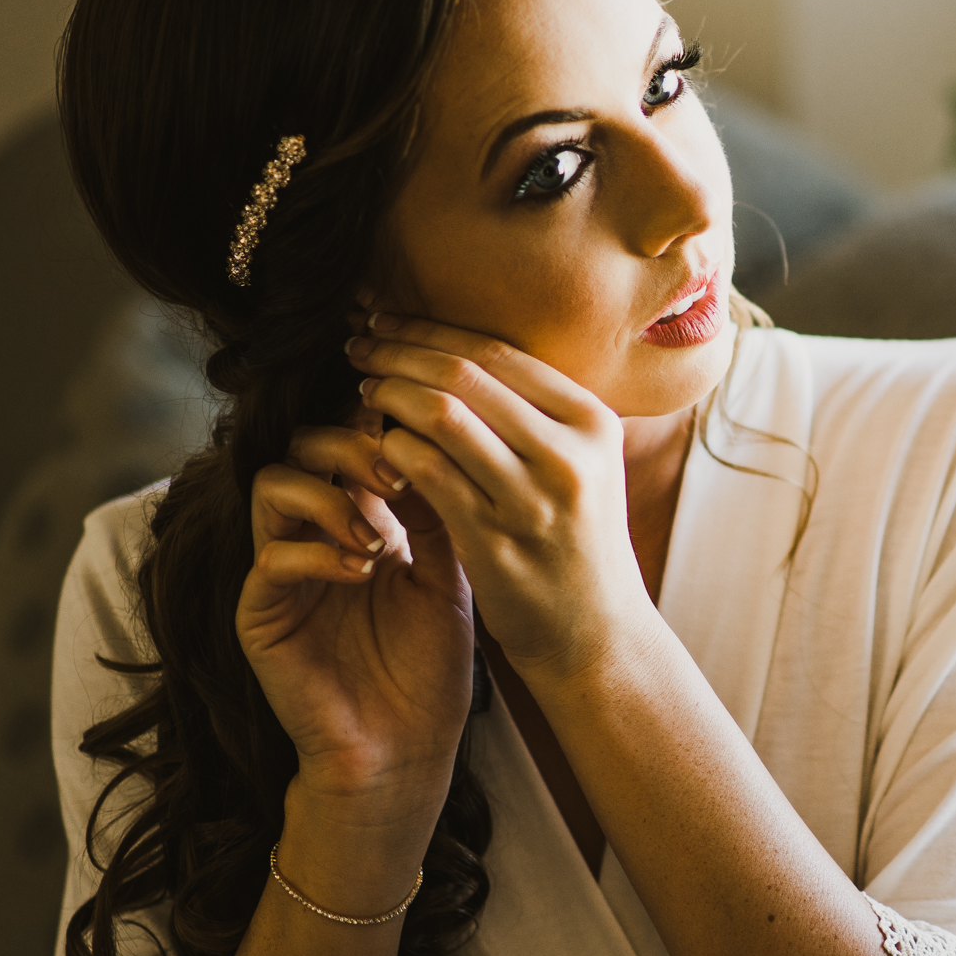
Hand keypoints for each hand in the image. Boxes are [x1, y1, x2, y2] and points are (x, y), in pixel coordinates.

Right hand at [237, 402, 475, 821]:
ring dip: (330, 497)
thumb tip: (440, 439)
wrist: (405, 750)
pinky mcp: (260, 614)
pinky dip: (317, 552)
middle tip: (398, 480)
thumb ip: (440, 514)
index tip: (426, 441)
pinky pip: (270, 557)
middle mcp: (314, 534)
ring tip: (380, 537)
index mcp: (361, 519)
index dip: (382, 428)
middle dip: (352, 448)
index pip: (352, 442)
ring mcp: (282, 572)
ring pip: (273, 485)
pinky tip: (362, 572)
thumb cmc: (430, 668)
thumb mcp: (450, 579)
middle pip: (305, 445)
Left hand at [344, 311, 658, 684]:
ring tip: (364, 392)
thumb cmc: (577, 542)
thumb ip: (536, 413)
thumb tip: (455, 352)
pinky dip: (392, 449)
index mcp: (593, 421)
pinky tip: (377, 447)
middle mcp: (568, 453)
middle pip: (464, 373)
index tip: (388, 321)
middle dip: (399, 351)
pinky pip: (425, 472)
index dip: (431, 330)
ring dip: (388, 395)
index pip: (498, 351)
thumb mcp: (582, 466)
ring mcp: (532, 499)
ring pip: (440, 415)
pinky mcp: (493, 540)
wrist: (597, 634)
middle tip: (358, 345)